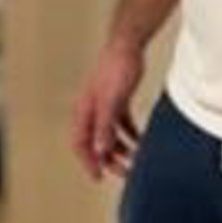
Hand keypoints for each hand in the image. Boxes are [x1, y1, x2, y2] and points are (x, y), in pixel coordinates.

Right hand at [70, 34, 145, 180]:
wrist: (127, 46)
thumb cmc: (116, 69)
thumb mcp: (112, 102)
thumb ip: (106, 127)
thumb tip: (101, 150)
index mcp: (84, 111)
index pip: (81, 143)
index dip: (89, 161)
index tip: (99, 176)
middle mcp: (91, 110)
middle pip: (96, 142)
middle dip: (109, 160)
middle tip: (124, 173)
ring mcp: (104, 106)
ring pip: (109, 135)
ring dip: (121, 149)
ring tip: (136, 160)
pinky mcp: (117, 100)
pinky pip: (121, 124)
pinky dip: (129, 134)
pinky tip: (140, 142)